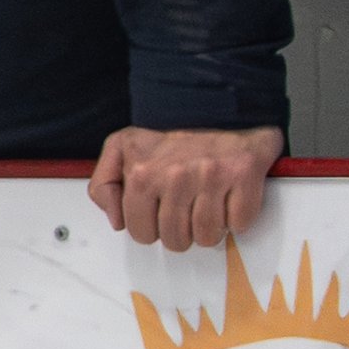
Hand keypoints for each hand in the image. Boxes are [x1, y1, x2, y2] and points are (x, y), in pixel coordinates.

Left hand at [88, 125, 283, 251]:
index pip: (140, 230)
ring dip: (207, 230)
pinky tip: (226, 201)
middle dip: (179, 234)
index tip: (156, 218)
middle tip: (182, 213)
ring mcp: (211, 176)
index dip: (149, 230)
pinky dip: (235, 220)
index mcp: (142, 171)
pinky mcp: (243, 176)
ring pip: (207, 237)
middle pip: (176, 239)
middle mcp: (176, 175)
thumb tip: (117, 221)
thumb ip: (104, 185)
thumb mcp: (121, 149)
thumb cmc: (168, 136)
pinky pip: (239, 224)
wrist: (215, 108)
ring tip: (203, 207)